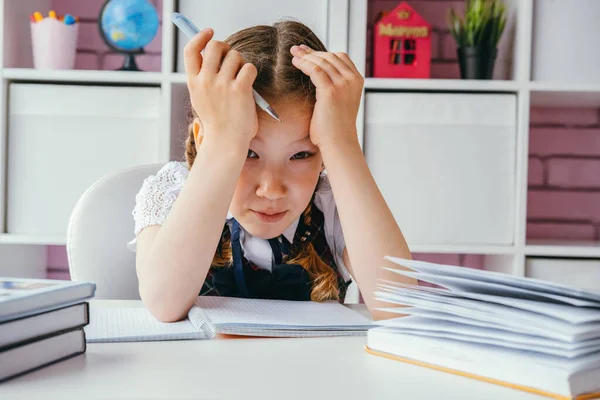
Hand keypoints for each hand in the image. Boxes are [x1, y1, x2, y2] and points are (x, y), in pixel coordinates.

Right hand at [184, 29, 258, 149]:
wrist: (226, 142)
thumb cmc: (218, 122)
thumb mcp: (201, 98)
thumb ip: (203, 78)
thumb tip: (211, 54)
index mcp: (193, 82)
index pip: (191, 50)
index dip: (200, 37)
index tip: (209, 32)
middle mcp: (206, 80)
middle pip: (216, 46)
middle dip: (227, 49)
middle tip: (232, 61)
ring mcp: (222, 84)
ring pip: (236, 55)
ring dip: (241, 63)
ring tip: (240, 79)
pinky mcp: (240, 89)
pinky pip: (249, 67)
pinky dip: (251, 73)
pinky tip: (248, 86)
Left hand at [290, 45, 363, 148]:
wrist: (338, 142)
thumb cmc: (336, 126)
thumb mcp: (342, 100)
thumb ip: (336, 85)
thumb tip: (320, 74)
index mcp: (357, 80)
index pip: (340, 57)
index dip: (322, 52)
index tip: (308, 51)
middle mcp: (352, 80)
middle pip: (330, 57)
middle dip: (311, 52)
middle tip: (297, 49)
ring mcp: (343, 84)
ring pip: (322, 61)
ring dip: (306, 56)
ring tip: (294, 55)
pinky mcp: (330, 91)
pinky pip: (315, 70)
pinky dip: (304, 64)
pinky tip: (295, 63)